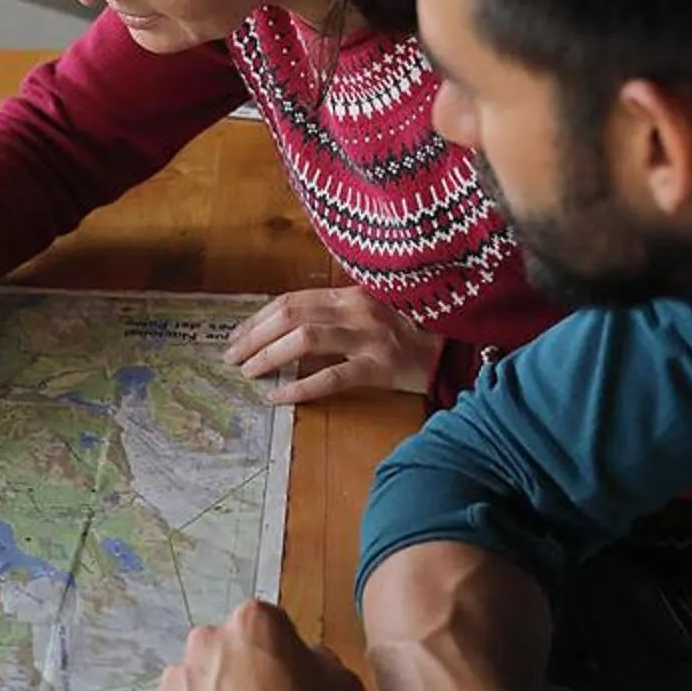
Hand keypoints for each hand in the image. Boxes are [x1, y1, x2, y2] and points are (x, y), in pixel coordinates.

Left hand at [139, 600, 366, 690]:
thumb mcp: (343, 684)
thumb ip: (314, 658)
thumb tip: (298, 661)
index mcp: (252, 621)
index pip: (260, 628)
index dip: (275, 659)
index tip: (284, 686)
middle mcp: (203, 641)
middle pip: (219, 652)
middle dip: (234, 675)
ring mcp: (171, 681)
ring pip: (190, 685)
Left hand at [227, 286, 445, 404]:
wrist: (459, 349)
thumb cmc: (413, 330)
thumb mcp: (373, 310)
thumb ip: (337, 313)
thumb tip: (288, 330)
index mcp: (352, 293)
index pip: (293, 300)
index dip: (259, 318)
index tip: (237, 335)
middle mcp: (357, 309)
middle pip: (290, 315)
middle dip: (254, 336)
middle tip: (232, 357)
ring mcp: (370, 337)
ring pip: (305, 340)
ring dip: (269, 356)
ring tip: (249, 372)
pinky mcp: (381, 367)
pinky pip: (332, 376)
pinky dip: (300, 387)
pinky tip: (278, 397)